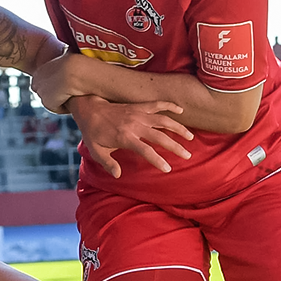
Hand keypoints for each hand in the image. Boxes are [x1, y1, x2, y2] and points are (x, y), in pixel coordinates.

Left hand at [68, 97, 193, 177]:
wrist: (89, 109)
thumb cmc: (93, 132)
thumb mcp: (96, 151)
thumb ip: (107, 163)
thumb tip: (118, 175)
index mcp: (125, 137)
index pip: (146, 151)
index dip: (158, 160)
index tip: (168, 169)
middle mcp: (135, 125)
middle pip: (160, 136)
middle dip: (175, 146)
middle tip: (187, 155)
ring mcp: (138, 114)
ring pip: (163, 120)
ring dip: (178, 128)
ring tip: (190, 137)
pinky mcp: (139, 106)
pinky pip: (157, 104)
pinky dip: (170, 106)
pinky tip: (181, 110)